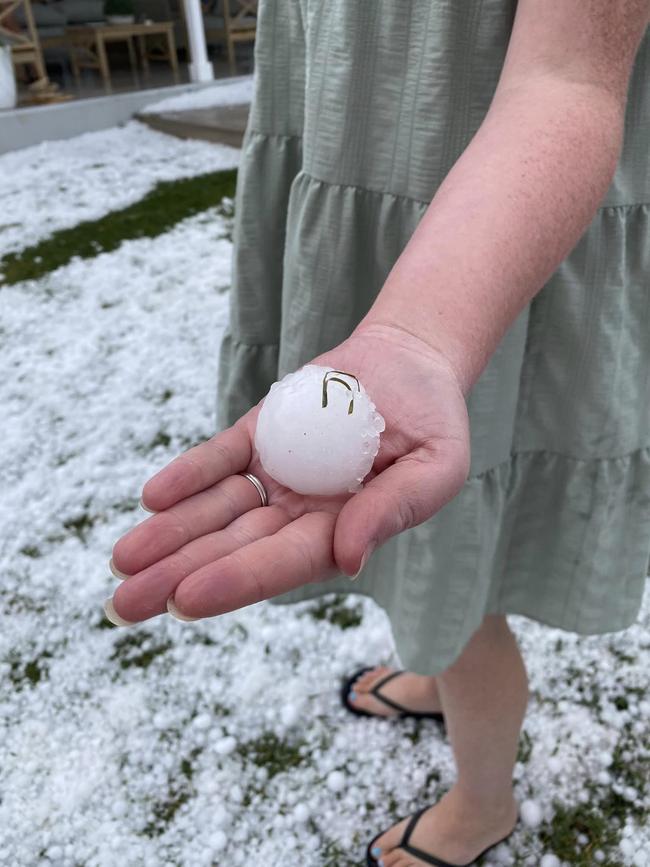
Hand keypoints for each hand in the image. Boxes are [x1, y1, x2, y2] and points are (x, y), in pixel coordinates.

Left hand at [108, 324, 469, 623]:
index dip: (238, 579)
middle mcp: (300, 512)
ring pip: (216, 510)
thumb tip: (348, 557)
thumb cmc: (433, 421)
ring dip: (169, 533)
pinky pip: (219, 458)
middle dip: (181, 574)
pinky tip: (154, 497)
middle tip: (124, 604)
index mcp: (342, 531)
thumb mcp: (434, 466)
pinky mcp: (259, 436)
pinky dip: (188, 475)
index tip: (186, 600)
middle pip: (235, 547)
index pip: (284, 562)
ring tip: (122, 561)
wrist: (409, 362)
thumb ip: (393, 510)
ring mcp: (276, 474)